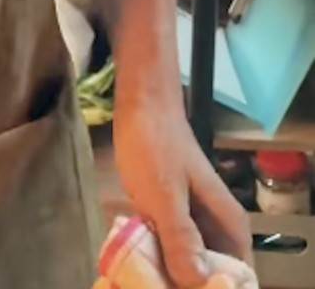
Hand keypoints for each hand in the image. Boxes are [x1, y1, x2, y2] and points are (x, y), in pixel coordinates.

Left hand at [113, 91, 252, 286]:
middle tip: (152, 283)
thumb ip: (182, 238)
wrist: (142, 104)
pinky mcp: (175, 219)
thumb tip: (197, 282)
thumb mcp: (165, 194)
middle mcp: (219, 230)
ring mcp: (196, 225)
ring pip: (190, 267)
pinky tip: (137, 259)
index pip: (237, 280)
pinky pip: (172, 250)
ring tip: (142, 273)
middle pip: (211, 277)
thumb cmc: (156, 145)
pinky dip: (158, 259)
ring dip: (169, 275)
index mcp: (230, 228)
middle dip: (186, 285)